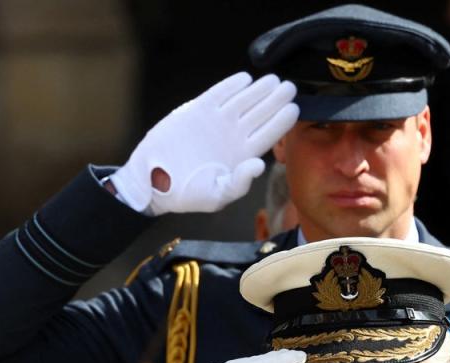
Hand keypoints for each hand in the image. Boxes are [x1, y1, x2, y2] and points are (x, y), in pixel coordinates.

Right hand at [110, 72, 298, 214]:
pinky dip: (231, 86)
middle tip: (290, 87)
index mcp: (242, 155)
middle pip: (260, 113)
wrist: (154, 181)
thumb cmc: (187, 194)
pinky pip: (218, 94)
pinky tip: (244, 79)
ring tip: (273, 80)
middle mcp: (233, 136)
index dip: (282, 121)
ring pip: (243, 101)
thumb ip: (239, 184)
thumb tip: (259, 165)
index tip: (295, 108)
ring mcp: (216, 121)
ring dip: (258, 90)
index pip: (268, 134)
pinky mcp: (197, 111)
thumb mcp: (216, 196)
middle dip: (276, 100)